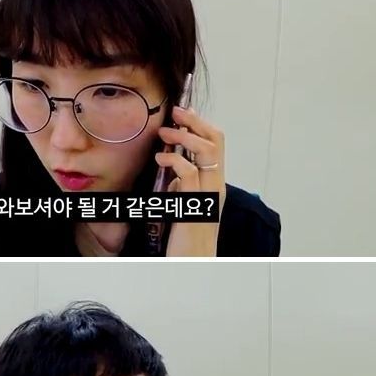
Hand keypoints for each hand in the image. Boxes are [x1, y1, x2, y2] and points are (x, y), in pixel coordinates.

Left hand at [155, 106, 226, 257]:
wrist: (192, 263)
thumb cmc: (186, 237)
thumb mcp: (185, 204)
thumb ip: (184, 187)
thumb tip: (174, 169)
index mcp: (214, 184)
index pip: (216, 144)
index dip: (201, 124)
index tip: (183, 113)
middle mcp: (216, 185)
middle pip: (216, 140)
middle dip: (195, 121)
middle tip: (175, 113)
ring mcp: (208, 193)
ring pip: (206, 150)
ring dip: (183, 136)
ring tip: (164, 133)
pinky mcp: (194, 203)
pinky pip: (189, 172)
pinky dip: (174, 160)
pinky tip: (160, 158)